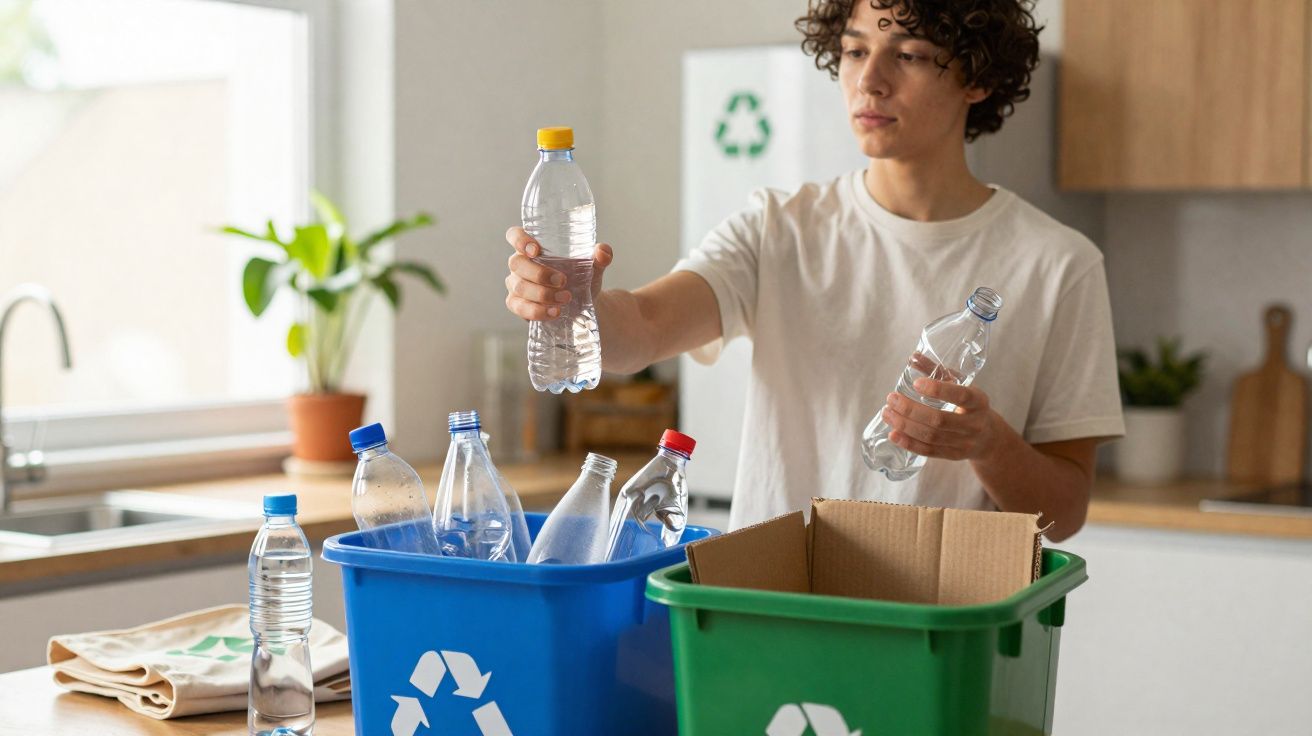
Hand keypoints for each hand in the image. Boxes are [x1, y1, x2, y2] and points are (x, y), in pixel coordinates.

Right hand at [503, 226, 612, 320]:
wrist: (582, 305)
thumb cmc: (581, 278)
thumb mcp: (593, 266)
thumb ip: (601, 256)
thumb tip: (602, 252)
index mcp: (533, 247)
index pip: (515, 235)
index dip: (520, 240)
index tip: (535, 250)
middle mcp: (521, 264)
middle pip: (516, 263)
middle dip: (539, 273)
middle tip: (563, 281)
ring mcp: (516, 284)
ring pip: (519, 286)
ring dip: (542, 294)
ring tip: (565, 298)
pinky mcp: (518, 304)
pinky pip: (519, 307)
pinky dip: (537, 311)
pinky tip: (555, 312)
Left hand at [881, 379, 1002, 461]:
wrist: (989, 437)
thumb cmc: (969, 405)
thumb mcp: (961, 385)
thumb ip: (937, 370)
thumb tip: (913, 356)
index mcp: (978, 401)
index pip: (960, 396)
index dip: (937, 390)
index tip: (916, 383)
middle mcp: (974, 424)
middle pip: (939, 420)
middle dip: (910, 409)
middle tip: (891, 399)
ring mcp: (965, 443)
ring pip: (931, 437)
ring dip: (905, 425)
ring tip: (887, 413)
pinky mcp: (954, 456)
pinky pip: (929, 451)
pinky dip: (909, 443)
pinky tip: (893, 434)